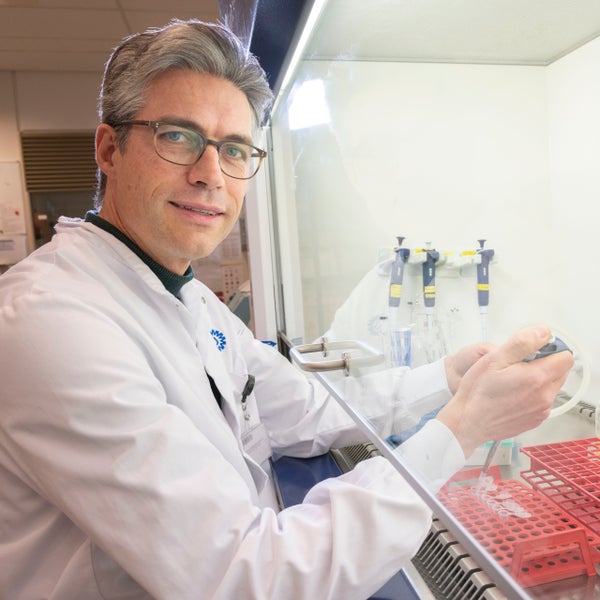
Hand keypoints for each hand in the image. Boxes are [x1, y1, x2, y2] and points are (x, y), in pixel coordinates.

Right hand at [437, 326, 572, 457]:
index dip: (550, 349)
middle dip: (545, 363)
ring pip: (552, 385)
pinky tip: (513, 394)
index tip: (533, 350)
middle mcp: (544, 396)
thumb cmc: (477, 391)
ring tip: (513, 380)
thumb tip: (544, 332)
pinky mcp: (537, 419)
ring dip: (539, 379)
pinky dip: (533, 394)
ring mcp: (542, 410)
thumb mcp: (494, 358)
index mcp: (536, 378)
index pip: (565, 357)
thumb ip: (522, 342)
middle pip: (560, 371)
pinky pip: (544, 400)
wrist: (469, 422)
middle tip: (518, 365)